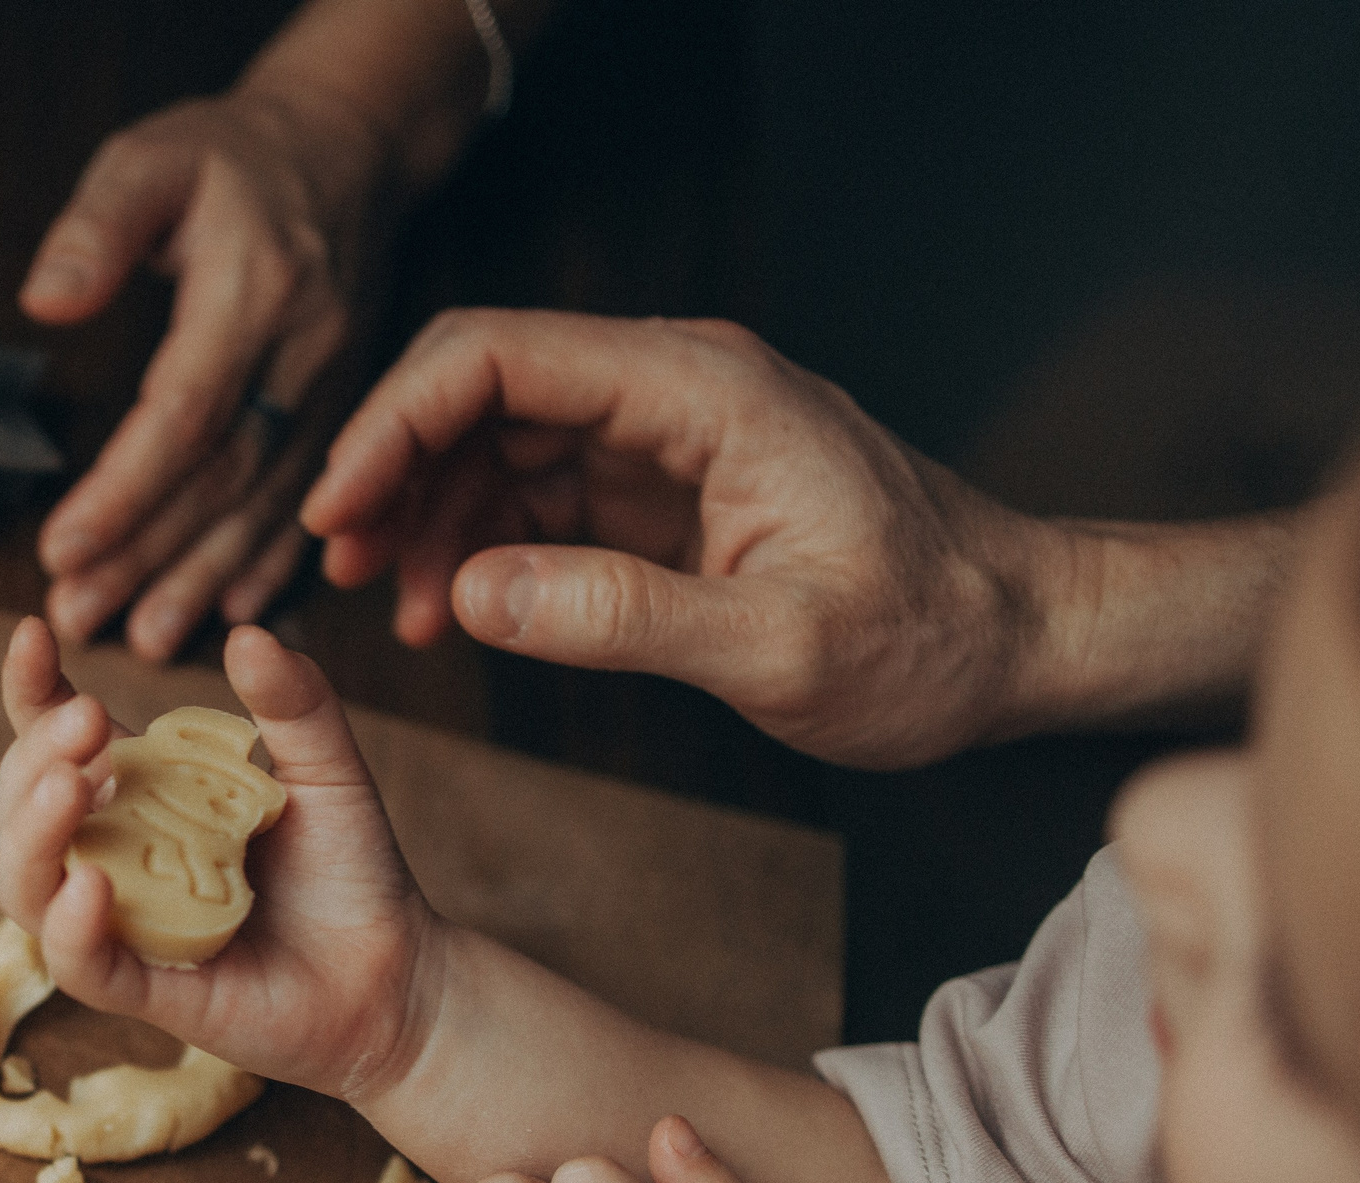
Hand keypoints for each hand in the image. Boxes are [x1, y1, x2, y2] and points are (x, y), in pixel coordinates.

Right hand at [0, 615, 437, 1098]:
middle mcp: (113, 855)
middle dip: (34, 755)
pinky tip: (91, 887)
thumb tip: (246, 635)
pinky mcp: (143, 990)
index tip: (35, 633)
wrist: (396, 974)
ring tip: (70, 788)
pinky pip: (78, 964)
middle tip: (89, 720)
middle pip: (21, 805)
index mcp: (141, 795)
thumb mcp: (328, 772)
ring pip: (24, 884)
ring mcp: (121, 924)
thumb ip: (294, 705)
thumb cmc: (351, 872)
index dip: (31, 690)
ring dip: (31, 833)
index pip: (55, 739)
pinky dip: (69, 927)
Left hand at [23, 82, 392, 660]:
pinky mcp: (353, 411)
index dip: (125, 489)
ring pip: (272, 501)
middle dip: (151, 556)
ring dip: (206, 577)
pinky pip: (315, 499)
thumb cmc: (233, 156)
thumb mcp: (153, 158)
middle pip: (224, 475)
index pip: (185, 412)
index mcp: (256, 289)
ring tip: (146, 636)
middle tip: (82, 615)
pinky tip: (236, 610)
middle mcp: (307, 351)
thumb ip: (99, 226)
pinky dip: (275, 561)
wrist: (348, 148)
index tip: (61, 548)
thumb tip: (48, 299)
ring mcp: (339, 388)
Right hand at [300, 309, 1069, 769]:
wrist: (1022, 642)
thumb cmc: (929, 640)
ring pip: (499, 441)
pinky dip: (481, 546)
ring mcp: (667, 435)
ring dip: (430, 516)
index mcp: (702, 391)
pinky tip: (454, 613)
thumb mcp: (778, 647)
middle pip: (482, 387)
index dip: (395, 425)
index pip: (500, 358)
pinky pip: (540, 492)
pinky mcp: (665, 487)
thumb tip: (472, 592)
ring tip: (396, 611)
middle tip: (341, 569)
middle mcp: (675, 390)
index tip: (337, 513)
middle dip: (393, 469)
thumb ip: (622, 615)